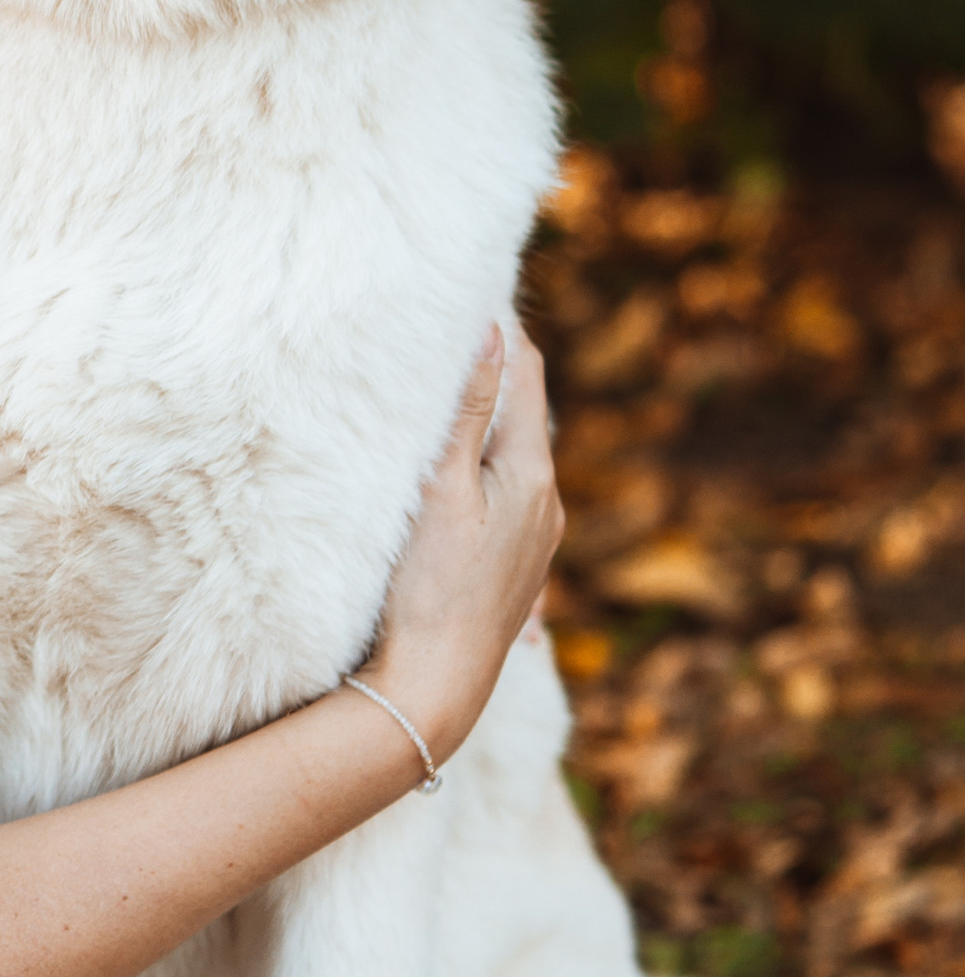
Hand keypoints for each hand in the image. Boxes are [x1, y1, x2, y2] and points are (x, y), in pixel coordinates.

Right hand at [366, 320, 563, 764]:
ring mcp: (533, 544)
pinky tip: (459, 483)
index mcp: (532, 477)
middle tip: (459, 331)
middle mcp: (546, 507)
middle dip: (495, 374)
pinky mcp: (511, 573)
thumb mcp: (442, 491)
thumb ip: (467, 413)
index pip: (527, 377)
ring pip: (513, 464)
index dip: (504, 329)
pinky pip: (502, 503)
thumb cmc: (431, 588)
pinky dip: (482, 474)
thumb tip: (492, 335)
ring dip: (487, 427)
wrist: (436, 687)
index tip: (479, 288)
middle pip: (523, 419)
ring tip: (452, 397)